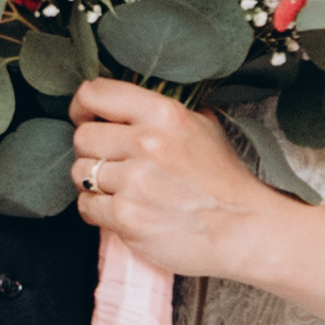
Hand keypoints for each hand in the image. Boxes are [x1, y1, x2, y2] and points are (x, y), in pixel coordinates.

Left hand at [64, 79, 263, 279]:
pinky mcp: (127, 217)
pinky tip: (122, 209)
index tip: (85, 116)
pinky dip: (98, 209)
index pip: (96, 94)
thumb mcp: (203, 127)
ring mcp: (134, 182)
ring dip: (94, 182)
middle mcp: (146, 143)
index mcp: (164, 114)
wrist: (243, 230)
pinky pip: (87, 205)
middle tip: (112, 162)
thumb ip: (165, 111)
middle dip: (92, 150)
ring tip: (120, 189)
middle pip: (82, 136)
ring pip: (81, 172)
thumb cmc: (224, 181)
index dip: (82, 106)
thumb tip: (129, 102)